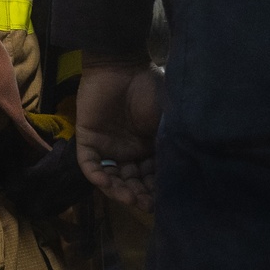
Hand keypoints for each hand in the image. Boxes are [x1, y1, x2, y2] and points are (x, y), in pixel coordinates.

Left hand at [75, 61, 163, 212]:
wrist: (121, 66)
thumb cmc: (149, 89)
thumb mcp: (167, 121)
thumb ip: (169, 145)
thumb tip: (182, 172)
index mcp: (148, 148)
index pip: (151, 177)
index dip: (155, 190)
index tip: (162, 201)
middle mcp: (128, 152)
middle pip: (131, 181)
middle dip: (138, 194)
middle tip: (144, 203)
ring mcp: (107, 148)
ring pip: (111, 177)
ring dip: (118, 190)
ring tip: (128, 197)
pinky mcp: (87, 141)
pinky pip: (89, 165)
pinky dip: (96, 175)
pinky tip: (106, 182)